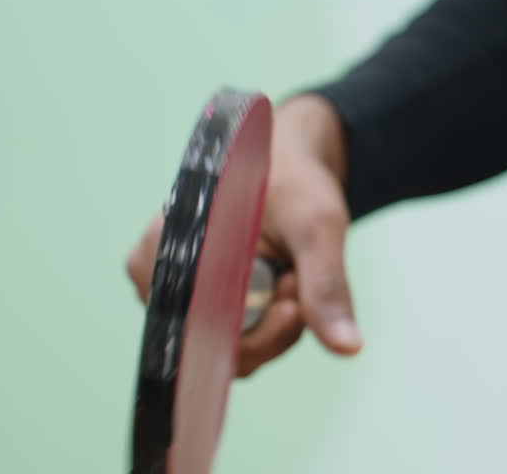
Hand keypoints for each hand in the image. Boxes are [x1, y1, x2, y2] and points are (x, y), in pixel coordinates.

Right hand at [126, 94, 362, 376]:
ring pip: (231, 345)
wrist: (290, 156)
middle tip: (298, 278)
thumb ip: (326, 286)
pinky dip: (270, 319)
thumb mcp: (317, 225)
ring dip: (275, 322)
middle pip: (215, 345)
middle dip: (272, 324)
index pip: (198, 332)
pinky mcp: (203, 297)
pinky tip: (285, 284)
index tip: (293, 299)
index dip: (256, 331)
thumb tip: (348, 349)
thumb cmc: (295, 178)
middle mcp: (159, 273)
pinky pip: (239, 335)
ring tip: (293, 272)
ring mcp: (180, 289)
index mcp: (163, 248)